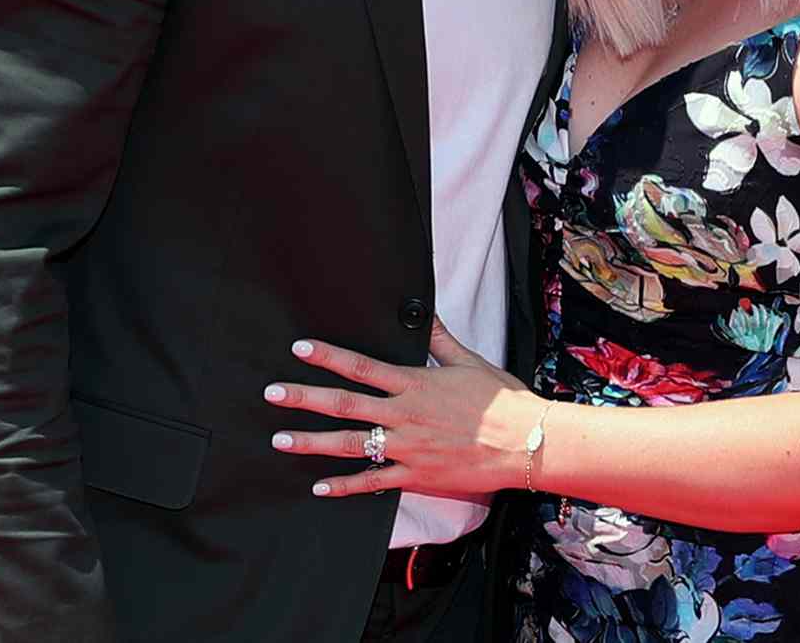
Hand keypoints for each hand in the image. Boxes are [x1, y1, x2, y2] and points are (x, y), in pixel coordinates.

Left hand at [265, 317, 546, 499]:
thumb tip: (423, 311)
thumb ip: (439, 339)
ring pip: (350, 445)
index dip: (328, 356)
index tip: (300, 348)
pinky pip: (373, 482)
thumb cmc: (502, 401)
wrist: (527, 443)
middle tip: (272, 394)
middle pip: (345, 404)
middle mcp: (405, 415)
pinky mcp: (416, 476)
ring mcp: (408, 449)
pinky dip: (345, 486)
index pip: (362, 366)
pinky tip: (319, 487)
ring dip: (312, 442)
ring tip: (281, 439)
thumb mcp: (470, 361)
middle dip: (305, 398)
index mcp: (416, 383)